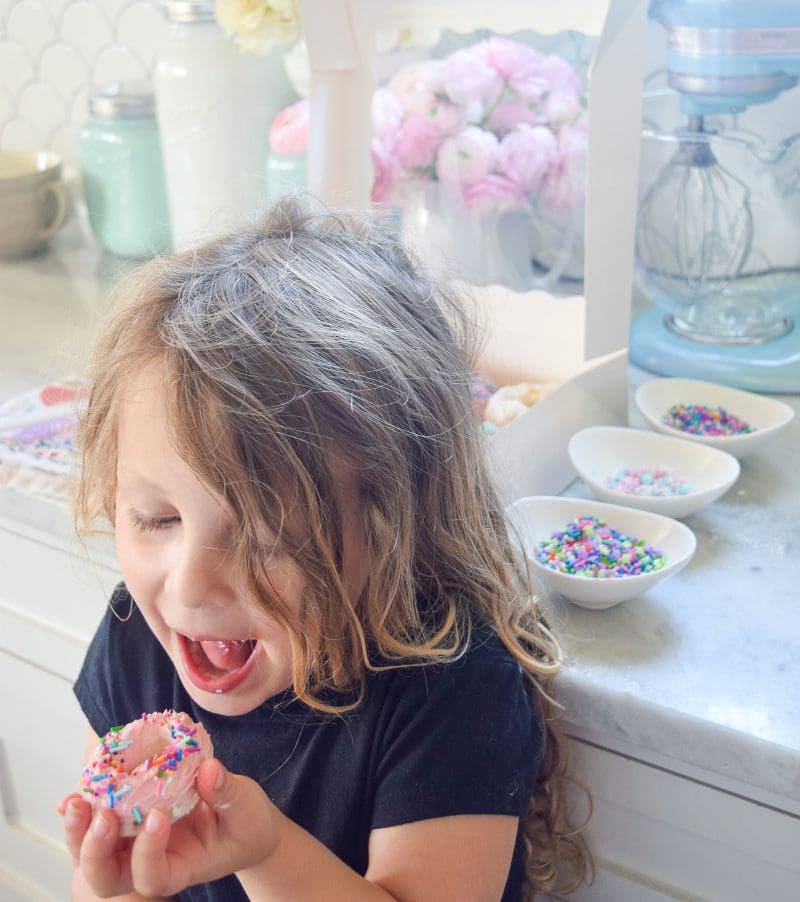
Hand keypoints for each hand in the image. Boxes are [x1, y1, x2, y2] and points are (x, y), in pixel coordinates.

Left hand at [59, 759, 282, 897]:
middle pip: (108, 878)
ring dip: (80, 832)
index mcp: (182, 868)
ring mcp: (136, 848)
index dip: (147, 852)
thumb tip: (208, 769)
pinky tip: (70, 798)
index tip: (159, 816)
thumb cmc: (246, 824)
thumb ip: (227, 793)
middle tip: (101, 814)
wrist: (243, 829)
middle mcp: (152, 864)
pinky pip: (99, 826)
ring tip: (75, 801)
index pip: (154, 877)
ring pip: (94, 856)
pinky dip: (82, 815)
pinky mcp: (131, 827)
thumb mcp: (246, 809)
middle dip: (96, 850)